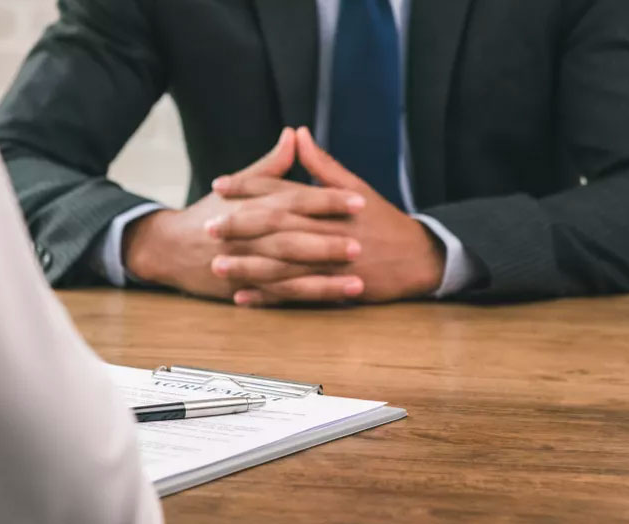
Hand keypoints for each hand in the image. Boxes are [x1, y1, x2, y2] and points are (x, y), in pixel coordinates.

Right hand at [124, 128, 363, 299]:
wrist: (168, 248)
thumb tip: (295, 134)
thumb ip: (272, 165)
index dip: (326, 200)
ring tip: (356, 282)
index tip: (359, 200)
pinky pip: (276, 295)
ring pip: (286, 270)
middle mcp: (248, 233)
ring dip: (321, 277)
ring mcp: (243, 262)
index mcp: (252, 204)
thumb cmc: (211, 213)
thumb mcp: (240, 186)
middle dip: (325, 242)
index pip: (294, 199)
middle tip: (360, 243)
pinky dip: (302, 297)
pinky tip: (330, 300)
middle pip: (290, 236)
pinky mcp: (241, 286)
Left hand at [210, 127, 443, 305]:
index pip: (283, 190)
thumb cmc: (383, 220)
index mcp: (329, 202)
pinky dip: (269, 296)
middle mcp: (327, 229)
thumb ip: (322, 164)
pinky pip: (296, 293)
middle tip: (208, 226)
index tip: (218, 185)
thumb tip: (297, 133)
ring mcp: (331, 260)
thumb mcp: (356, 188)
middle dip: (240, 226)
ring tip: (217, 265)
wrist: (420, 258)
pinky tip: (243, 297)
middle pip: (277, 226)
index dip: (249, 186)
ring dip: (248, 265)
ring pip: (283, 263)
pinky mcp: (335, 286)